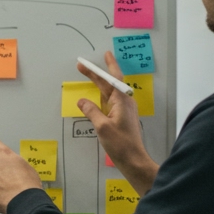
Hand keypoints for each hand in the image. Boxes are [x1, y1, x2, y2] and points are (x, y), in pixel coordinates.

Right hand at [78, 51, 158, 193]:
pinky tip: (95, 96)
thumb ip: (91, 111)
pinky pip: (110, 101)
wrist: (133, 159)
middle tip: (82, 66)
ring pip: (109, 92)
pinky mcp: (122, 117)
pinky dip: (101, 95)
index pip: (114, 78)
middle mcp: (124, 102)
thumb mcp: (102, 126)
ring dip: (99, 83)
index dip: (108, 65)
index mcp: (121, 101)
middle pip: (109, 83)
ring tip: (88, 76)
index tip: (104, 54)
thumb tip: (81, 101)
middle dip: (96, 74)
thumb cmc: (119, 143)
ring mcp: (124, 110)